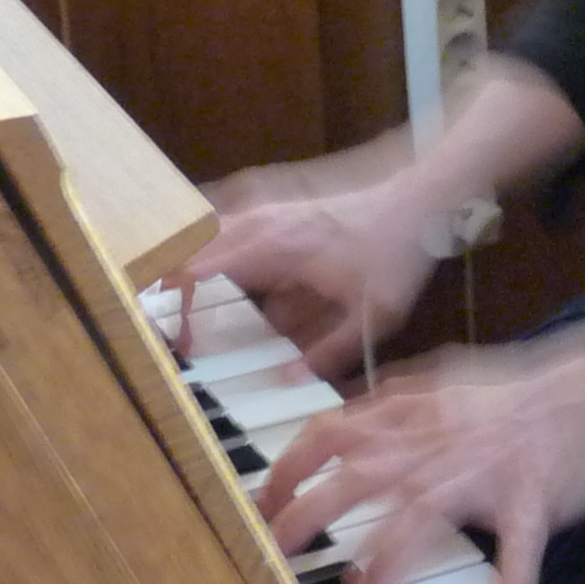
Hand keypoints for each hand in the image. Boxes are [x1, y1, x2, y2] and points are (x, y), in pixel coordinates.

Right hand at [180, 145, 444, 378]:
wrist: (416, 202)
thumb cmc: (394, 255)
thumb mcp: (371, 315)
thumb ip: (329, 352)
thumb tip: (287, 381)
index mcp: (275, 247)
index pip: (199, 268)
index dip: (178, 302)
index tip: (176, 335)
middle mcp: (262, 224)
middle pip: (192, 248)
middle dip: (172, 287)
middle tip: (168, 327)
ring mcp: (268, 214)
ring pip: (208, 237)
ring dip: (191, 269)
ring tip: (179, 309)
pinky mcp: (277, 214)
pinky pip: (230, 231)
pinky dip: (215, 255)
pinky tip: (217, 283)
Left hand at [256, 343, 584, 583]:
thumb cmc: (521, 394)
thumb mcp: (447, 383)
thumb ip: (394, 399)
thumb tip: (344, 413)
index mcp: (415, 416)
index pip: (330, 433)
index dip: (287, 468)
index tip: (260, 504)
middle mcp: (439, 443)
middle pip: (356, 475)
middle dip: (307, 514)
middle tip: (275, 554)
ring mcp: (485, 471)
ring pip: (424, 508)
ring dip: (388, 551)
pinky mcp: (532, 497)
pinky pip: (519, 543)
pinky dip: (511, 579)